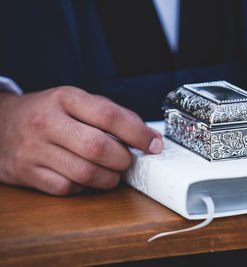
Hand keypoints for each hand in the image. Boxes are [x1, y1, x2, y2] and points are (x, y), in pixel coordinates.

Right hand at [0, 86, 162, 194]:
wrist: (0, 123)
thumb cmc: (49, 113)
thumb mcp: (76, 102)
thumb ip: (112, 116)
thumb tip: (150, 139)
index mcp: (65, 98)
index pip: (109, 115)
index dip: (138, 133)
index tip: (153, 145)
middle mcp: (48, 122)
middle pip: (99, 148)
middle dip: (123, 159)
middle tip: (127, 160)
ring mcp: (34, 149)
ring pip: (85, 173)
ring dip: (109, 178)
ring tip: (112, 172)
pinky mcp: (27, 172)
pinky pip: (67, 188)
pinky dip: (84, 187)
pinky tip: (85, 178)